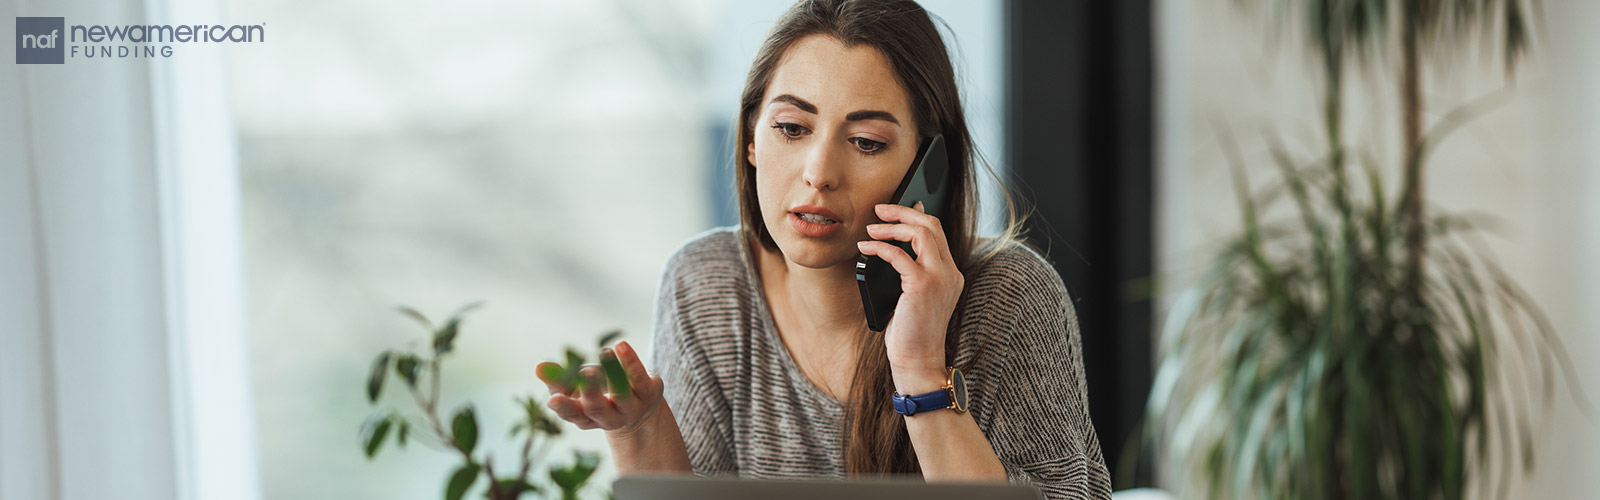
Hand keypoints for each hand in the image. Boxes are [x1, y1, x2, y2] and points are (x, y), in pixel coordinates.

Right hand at [536, 340, 664, 437]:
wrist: (640, 408)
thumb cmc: (600, 395)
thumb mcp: (577, 389)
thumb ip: (558, 379)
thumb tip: (539, 367)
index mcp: (586, 417)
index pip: (572, 413)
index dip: (563, 407)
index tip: (552, 399)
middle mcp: (609, 417)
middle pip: (597, 408)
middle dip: (590, 391)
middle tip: (585, 373)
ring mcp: (631, 407)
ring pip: (621, 394)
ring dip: (613, 374)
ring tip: (604, 353)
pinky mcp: (648, 393)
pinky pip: (639, 377)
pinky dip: (630, 362)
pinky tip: (621, 346)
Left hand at [857, 202, 964, 393]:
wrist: (918, 361)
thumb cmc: (910, 333)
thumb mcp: (914, 297)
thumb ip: (911, 272)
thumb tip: (892, 246)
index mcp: (950, 274)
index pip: (937, 232)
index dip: (914, 216)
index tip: (893, 211)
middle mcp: (949, 272)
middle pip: (931, 225)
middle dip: (903, 212)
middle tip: (879, 209)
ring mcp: (939, 278)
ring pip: (921, 233)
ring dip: (892, 227)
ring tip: (870, 230)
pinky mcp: (922, 286)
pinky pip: (899, 255)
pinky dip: (880, 247)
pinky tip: (865, 250)